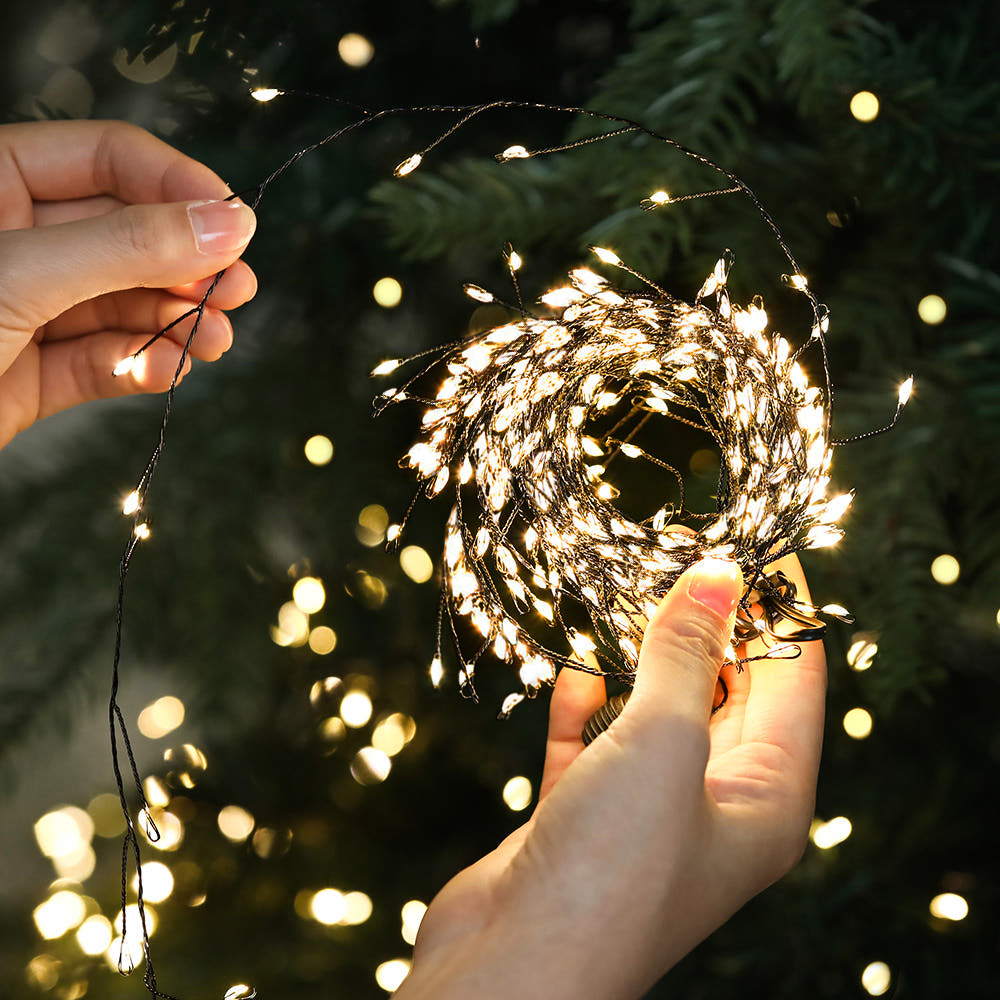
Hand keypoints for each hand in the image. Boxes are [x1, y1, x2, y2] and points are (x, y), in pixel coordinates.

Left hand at [0, 120, 257, 448]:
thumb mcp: (19, 274)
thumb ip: (127, 246)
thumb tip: (227, 223)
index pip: (107, 159)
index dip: (178, 185)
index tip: (236, 223)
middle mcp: (13, 241)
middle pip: (127, 236)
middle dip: (186, 264)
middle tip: (238, 291)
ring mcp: (23, 310)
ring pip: (122, 304)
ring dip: (176, 321)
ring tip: (215, 339)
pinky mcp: (29, 377)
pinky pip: (101, 362)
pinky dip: (141, 366)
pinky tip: (170, 369)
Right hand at [398, 555, 825, 998]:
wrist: (511, 966)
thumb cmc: (615, 867)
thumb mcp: (667, 742)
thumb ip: (688, 653)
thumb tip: (717, 573)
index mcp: (767, 798)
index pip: (795, 682)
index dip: (781, 610)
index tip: (759, 543)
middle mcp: (715, 804)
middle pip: (726, 690)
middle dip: (705, 625)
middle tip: (679, 555)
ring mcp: (646, 810)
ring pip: (654, 709)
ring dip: (637, 658)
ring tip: (622, 593)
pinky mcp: (585, 813)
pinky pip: (595, 739)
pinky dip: (585, 703)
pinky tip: (573, 672)